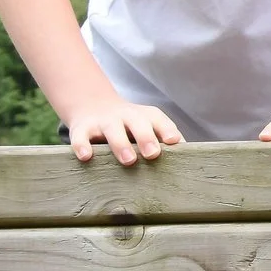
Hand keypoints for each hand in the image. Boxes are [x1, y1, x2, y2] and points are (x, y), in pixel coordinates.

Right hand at [63, 100, 182, 165]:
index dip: (167, 130)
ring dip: (120, 144)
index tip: (175, 142)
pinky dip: (82, 145)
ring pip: (112, 130)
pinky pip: (80, 137)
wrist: (92, 106)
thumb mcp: (147, 128)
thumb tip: (189, 164)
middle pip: (137, 123)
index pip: (159, 121)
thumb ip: (165, 142)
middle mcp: (126, 116)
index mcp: (145, 117)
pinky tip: (87, 157)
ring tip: (129, 160)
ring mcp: (103, 122)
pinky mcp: (82, 128)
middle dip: (146, 137)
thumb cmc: (130, 126)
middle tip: (153, 154)